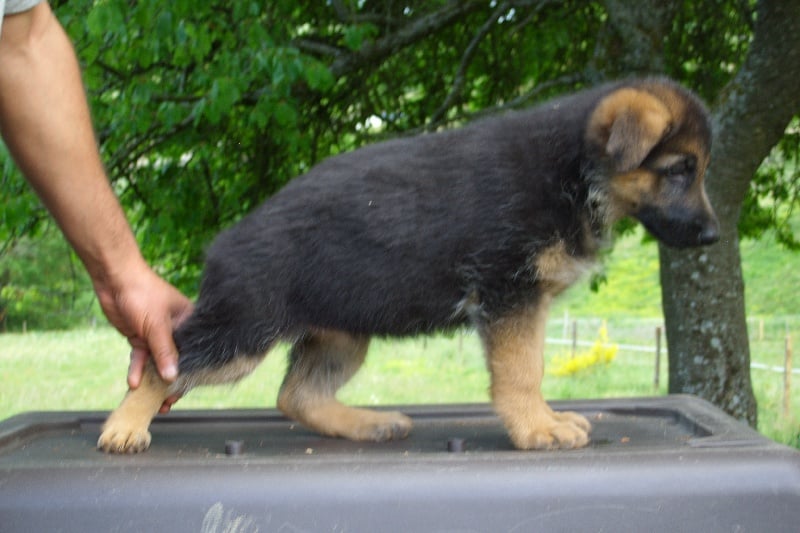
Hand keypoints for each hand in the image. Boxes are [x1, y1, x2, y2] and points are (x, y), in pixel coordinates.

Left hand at [93, 260, 192, 407]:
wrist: (113, 279)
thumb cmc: (143, 294)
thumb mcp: (156, 325)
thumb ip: (165, 352)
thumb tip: (172, 378)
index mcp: (189, 322)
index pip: (195, 352)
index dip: (190, 373)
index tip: (183, 392)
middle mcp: (177, 330)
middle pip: (177, 360)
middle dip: (170, 382)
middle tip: (166, 402)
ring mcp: (157, 334)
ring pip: (158, 362)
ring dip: (153, 380)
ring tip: (150, 401)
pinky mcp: (141, 337)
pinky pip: (142, 358)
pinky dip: (138, 369)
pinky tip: (133, 383)